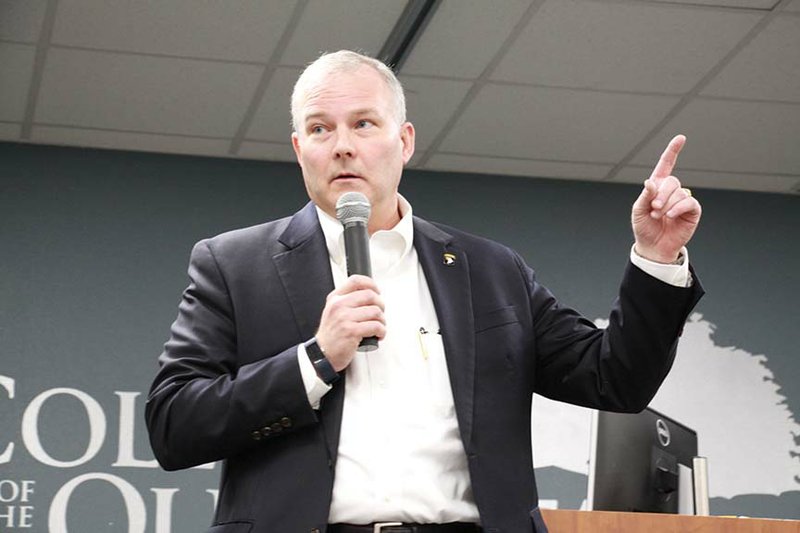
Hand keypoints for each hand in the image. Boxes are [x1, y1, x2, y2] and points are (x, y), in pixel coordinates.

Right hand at [315, 275, 384, 371]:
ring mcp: (344, 318)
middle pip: (369, 295)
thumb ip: (347, 301)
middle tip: (380, 314)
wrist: (322, 354)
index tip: (377, 291)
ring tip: (379, 327)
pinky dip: (382, 331)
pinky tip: (378, 335)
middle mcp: (339, 306)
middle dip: (380, 305)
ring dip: (382, 320)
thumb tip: (370, 295)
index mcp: (335, 298)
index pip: (355, 281)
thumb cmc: (331, 335)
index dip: (371, 284)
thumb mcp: (333, 312)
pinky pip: (375, 326)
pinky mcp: (351, 331)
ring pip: (375, 311)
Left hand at [632, 135, 701, 263]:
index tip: (681, 138)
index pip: (666, 165)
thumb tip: (650, 182)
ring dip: (667, 205)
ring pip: (679, 192)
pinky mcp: (692, 211)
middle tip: (653, 210)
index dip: (673, 151)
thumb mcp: (638, 210)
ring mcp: (683, 200)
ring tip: (659, 217)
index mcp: (657, 187)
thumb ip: (645, 195)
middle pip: (672, 181)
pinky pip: (689, 202)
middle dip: (661, 196)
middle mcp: (671, 191)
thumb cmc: (644, 227)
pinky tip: (670, 217)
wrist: (653, 246)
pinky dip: (678, 208)